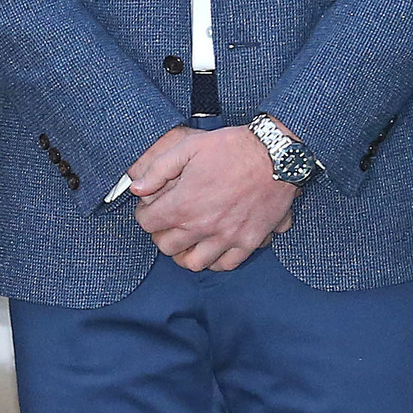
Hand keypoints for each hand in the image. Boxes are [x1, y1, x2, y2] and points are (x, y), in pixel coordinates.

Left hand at [129, 124, 292, 271]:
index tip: (151, 207)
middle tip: (167, 222)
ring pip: (193, 263)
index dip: (145, 214)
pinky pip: (226, 264)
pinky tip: (212, 246)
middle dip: (161, 234)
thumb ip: (157, 170)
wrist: (276, 154)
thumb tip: (136, 189)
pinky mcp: (249, 241)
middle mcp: (202, 226)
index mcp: (183, 204)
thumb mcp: (188, 148)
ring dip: (185, 253)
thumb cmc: (232, 147)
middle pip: (166, 246)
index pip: (147, 224)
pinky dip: (215, 260)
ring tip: (187, 239)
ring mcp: (227, 237)